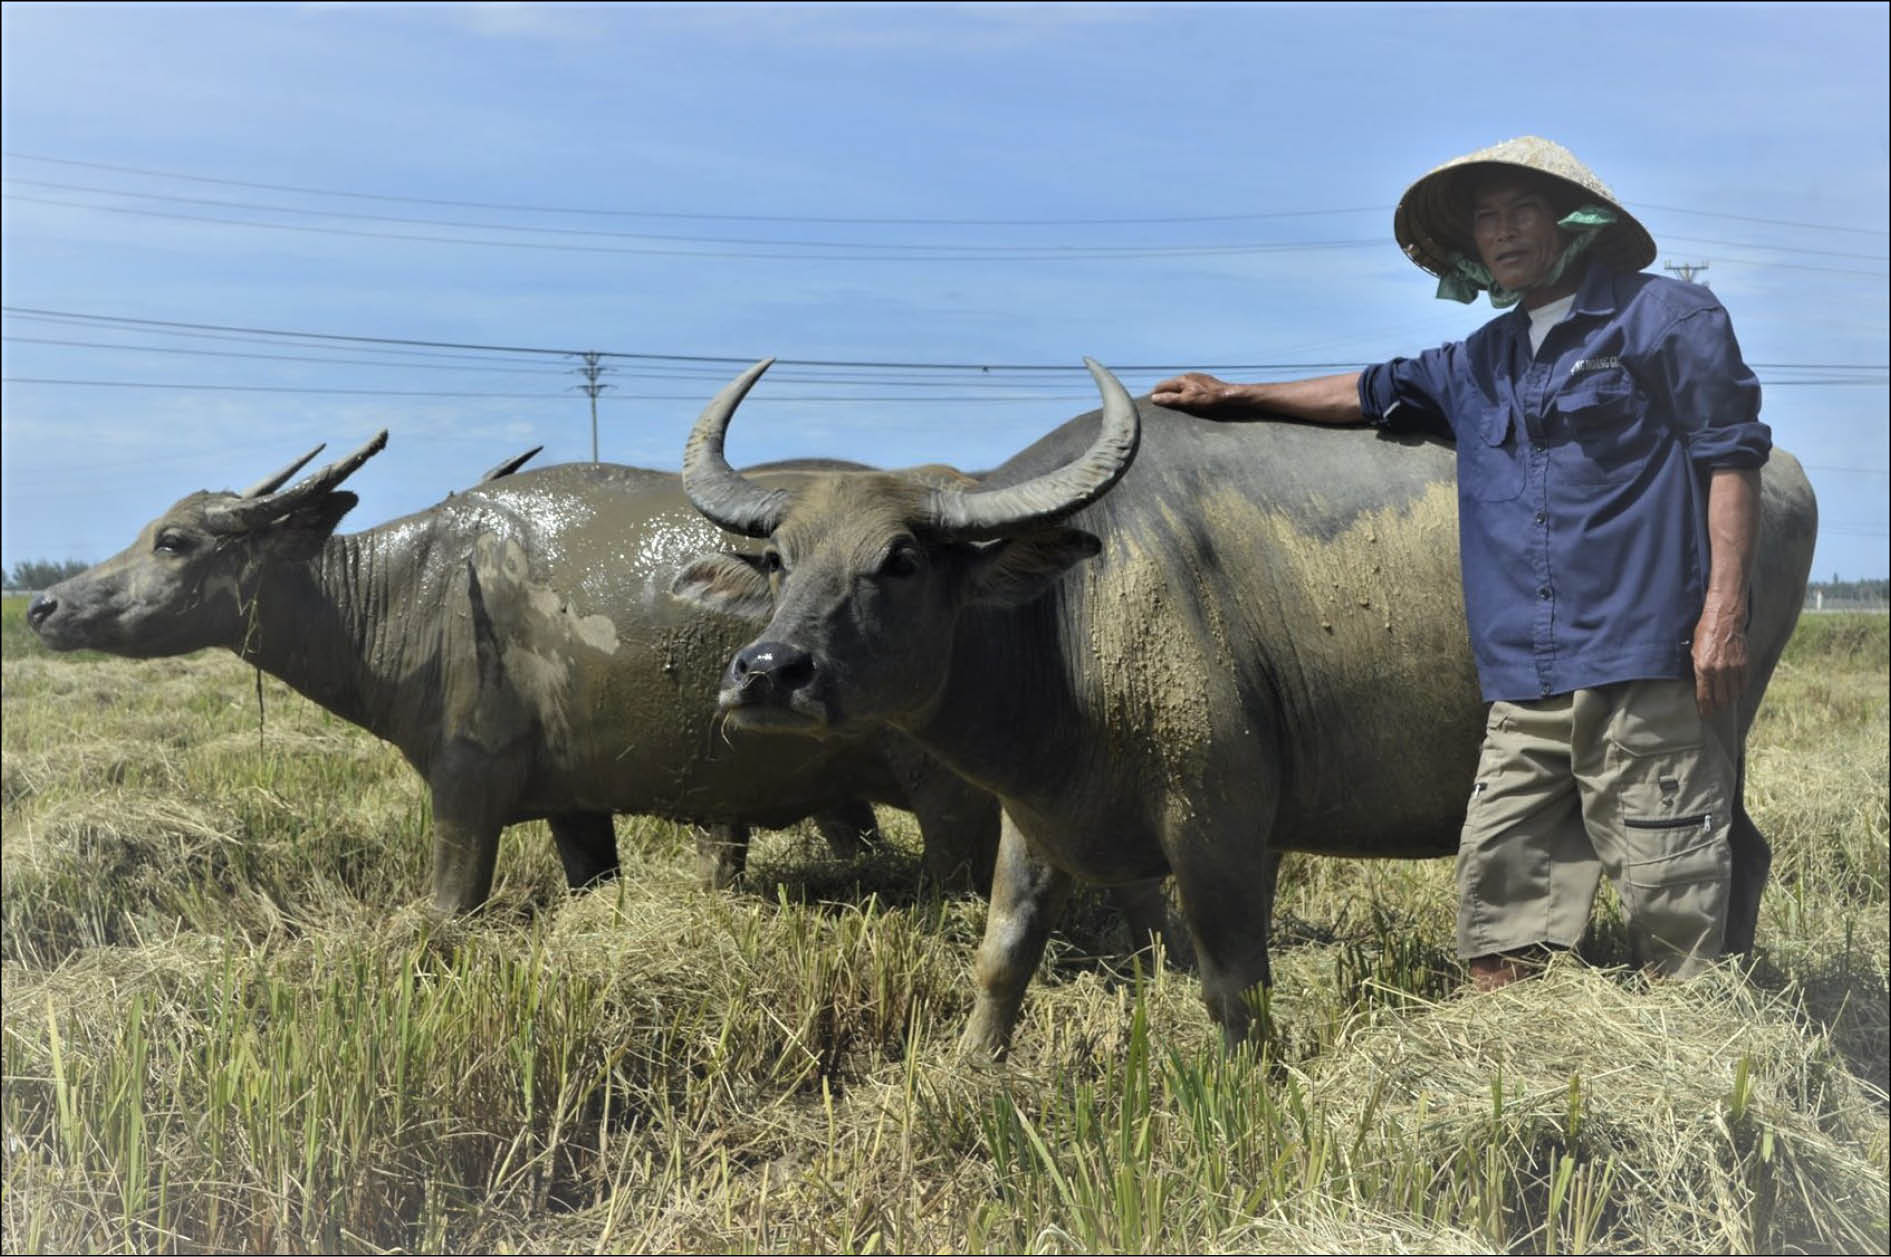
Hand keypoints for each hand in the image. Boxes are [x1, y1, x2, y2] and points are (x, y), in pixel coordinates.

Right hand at [1150, 372, 1232, 412]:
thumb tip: (1154, 398)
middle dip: (1164, 391)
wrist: (1227, 394)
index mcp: (1181, 380)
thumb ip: (1170, 399)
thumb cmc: (1207, 399)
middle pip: (1170, 383)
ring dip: (1174, 390)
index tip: (1151, 400)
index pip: (1162, 385)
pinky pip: (1189, 383)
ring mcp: (1196, 376)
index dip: (1155, 392)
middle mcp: (1187, 375)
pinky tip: (1188, 395)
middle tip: (1160, 401)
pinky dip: (1184, 389)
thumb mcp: (1186, 401)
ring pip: (1180, 383)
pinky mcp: (1204, 379)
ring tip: (1172, 399)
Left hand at [1690, 598, 1749, 716]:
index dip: (1705, 708)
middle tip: (1715, 709)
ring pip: (1733, 694)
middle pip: (1721, 699)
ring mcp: (1733, 668)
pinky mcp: (1744, 664)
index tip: (1705, 715)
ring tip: (1725, 700)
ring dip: (1729, 699)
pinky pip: (1743, 684)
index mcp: (1703, 668)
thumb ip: (1697, 670)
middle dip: (1717, 706)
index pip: (1704, 696)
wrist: (1725, 620)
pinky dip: (1739, 689)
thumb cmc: (1705, 633)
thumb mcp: (1694, 651)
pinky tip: (1735, 691)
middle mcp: (1719, 671)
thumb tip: (1700, 686)